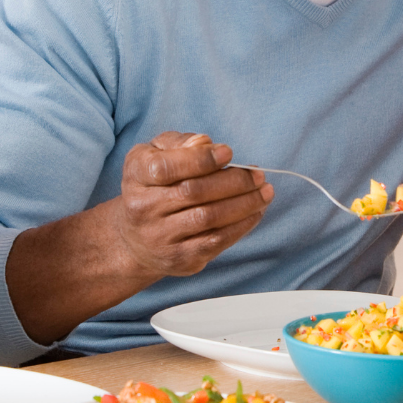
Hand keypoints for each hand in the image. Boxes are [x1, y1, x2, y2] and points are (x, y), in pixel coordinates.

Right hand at [102, 132, 272, 277]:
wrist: (136, 238)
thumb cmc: (154, 185)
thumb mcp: (157, 154)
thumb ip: (180, 143)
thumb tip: (206, 143)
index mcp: (136, 175)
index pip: (167, 168)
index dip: (201, 160)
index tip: (229, 153)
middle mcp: (143, 208)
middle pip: (194, 193)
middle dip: (234, 182)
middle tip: (258, 175)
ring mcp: (160, 238)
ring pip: (209, 218)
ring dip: (245, 204)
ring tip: (265, 192)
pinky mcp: (179, 259)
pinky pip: (216, 241)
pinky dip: (242, 225)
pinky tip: (255, 212)